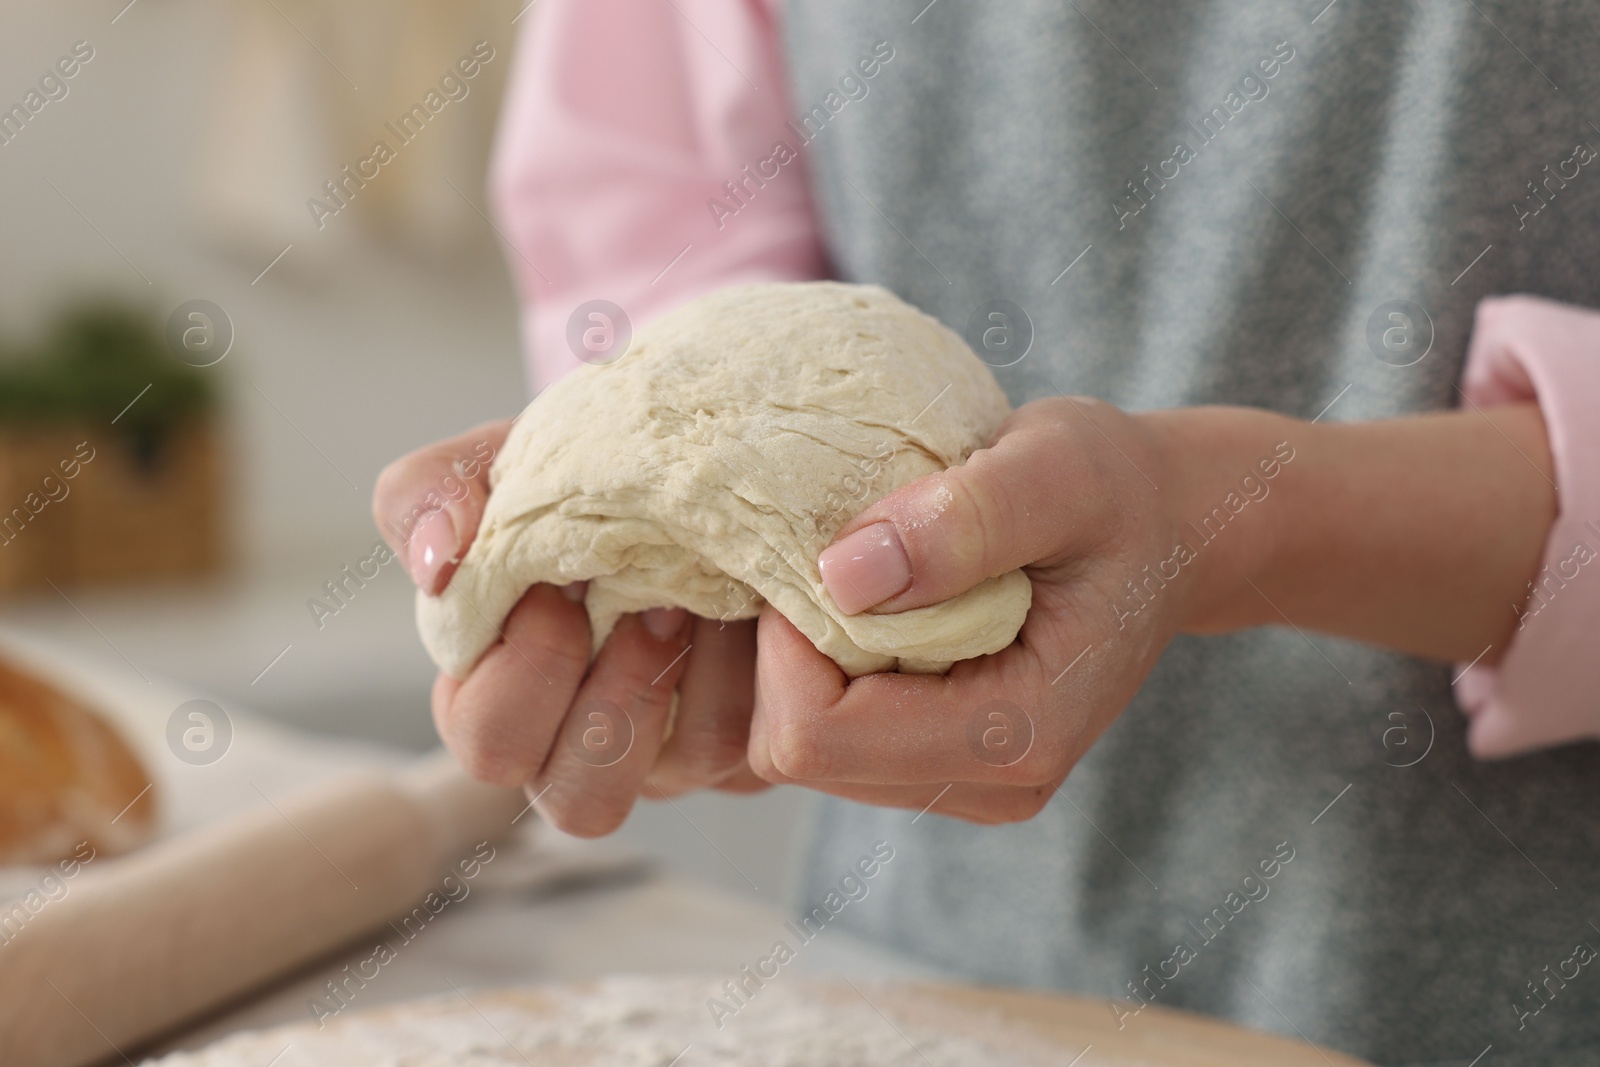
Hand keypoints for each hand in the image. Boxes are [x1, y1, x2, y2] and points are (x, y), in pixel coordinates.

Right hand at [374, 420, 766, 836]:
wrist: (691, 455)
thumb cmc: (572, 475)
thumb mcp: (493, 465)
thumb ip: (429, 495)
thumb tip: (437, 562)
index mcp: (504, 697)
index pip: (490, 745)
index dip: (523, 674)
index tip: (558, 588)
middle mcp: (587, 747)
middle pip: (580, 803)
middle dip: (616, 698)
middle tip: (649, 604)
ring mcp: (675, 752)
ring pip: (686, 768)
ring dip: (698, 671)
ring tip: (703, 595)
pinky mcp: (754, 740)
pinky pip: (760, 738)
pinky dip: (760, 662)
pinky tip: (752, 599)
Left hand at [750, 393, 1557, 815]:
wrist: (1170, 527)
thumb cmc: (1118, 488)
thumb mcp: (1056, 468)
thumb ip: (964, 521)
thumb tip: (842, 575)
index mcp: (1018, 735)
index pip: (819, 735)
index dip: (785, 642)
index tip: (818, 546)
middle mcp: (989, 786)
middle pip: (797, 752)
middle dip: (783, 653)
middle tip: (823, 551)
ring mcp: (963, 783)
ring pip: (801, 749)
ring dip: (800, 659)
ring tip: (856, 569)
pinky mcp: (940, 762)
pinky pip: (828, 734)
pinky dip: (821, 668)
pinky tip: (865, 600)